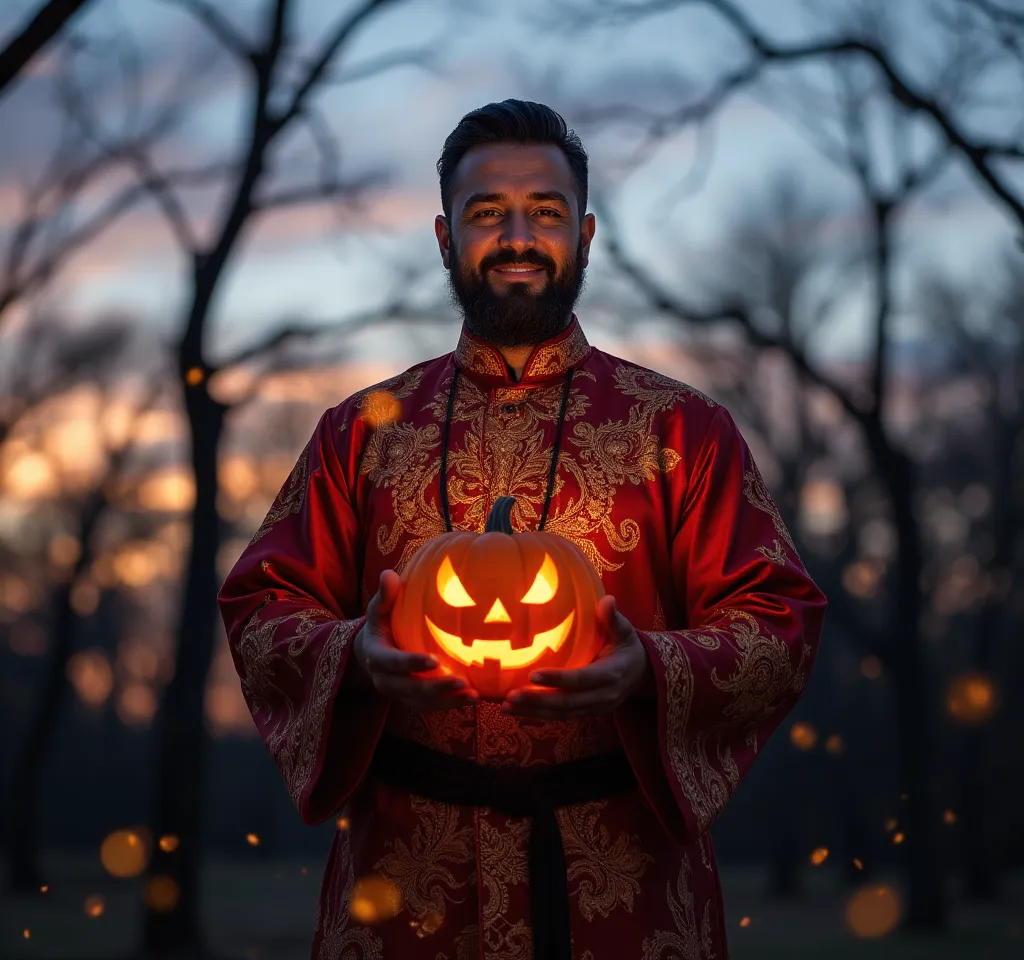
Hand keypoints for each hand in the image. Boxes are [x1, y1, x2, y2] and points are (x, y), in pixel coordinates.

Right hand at [354, 569, 478, 710]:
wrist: (370, 653)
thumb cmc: (381, 624)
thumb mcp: (378, 609)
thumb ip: (385, 596)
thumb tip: (389, 574)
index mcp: (376, 657)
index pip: (393, 663)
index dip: (412, 663)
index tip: (434, 660)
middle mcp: (384, 680)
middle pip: (410, 688)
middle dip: (435, 687)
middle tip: (461, 681)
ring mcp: (398, 693)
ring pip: (422, 702)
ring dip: (448, 701)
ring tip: (473, 695)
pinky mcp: (410, 701)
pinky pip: (430, 707)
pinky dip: (450, 704)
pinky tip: (474, 698)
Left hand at [501, 595, 650, 719]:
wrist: (641, 674)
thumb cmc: (627, 646)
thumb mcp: (625, 631)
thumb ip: (614, 618)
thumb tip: (608, 599)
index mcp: (612, 674)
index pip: (582, 679)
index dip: (558, 679)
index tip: (533, 675)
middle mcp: (604, 697)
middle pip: (568, 703)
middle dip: (538, 701)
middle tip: (510, 696)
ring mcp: (595, 709)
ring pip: (561, 714)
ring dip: (533, 712)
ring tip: (505, 706)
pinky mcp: (587, 714)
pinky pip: (561, 717)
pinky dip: (538, 715)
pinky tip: (516, 710)